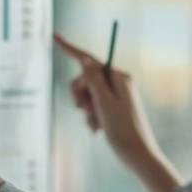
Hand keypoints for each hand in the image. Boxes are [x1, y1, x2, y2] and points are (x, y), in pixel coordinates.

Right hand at [53, 31, 164, 171]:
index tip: (54, 36)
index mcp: (119, 77)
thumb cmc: (123, 130)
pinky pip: (93, 107)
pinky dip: (91, 118)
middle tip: (84, 111)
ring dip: (86, 110)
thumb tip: (85, 58)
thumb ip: (94, 80)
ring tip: (96, 124)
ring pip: (86, 95)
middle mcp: (118, 82)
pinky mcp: (113, 107)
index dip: (69, 48)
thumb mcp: (105, 104)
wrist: (137, 155)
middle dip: (80, 95)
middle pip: (85, 79)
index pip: (89, 59)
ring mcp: (116, 95)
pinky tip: (98, 130)